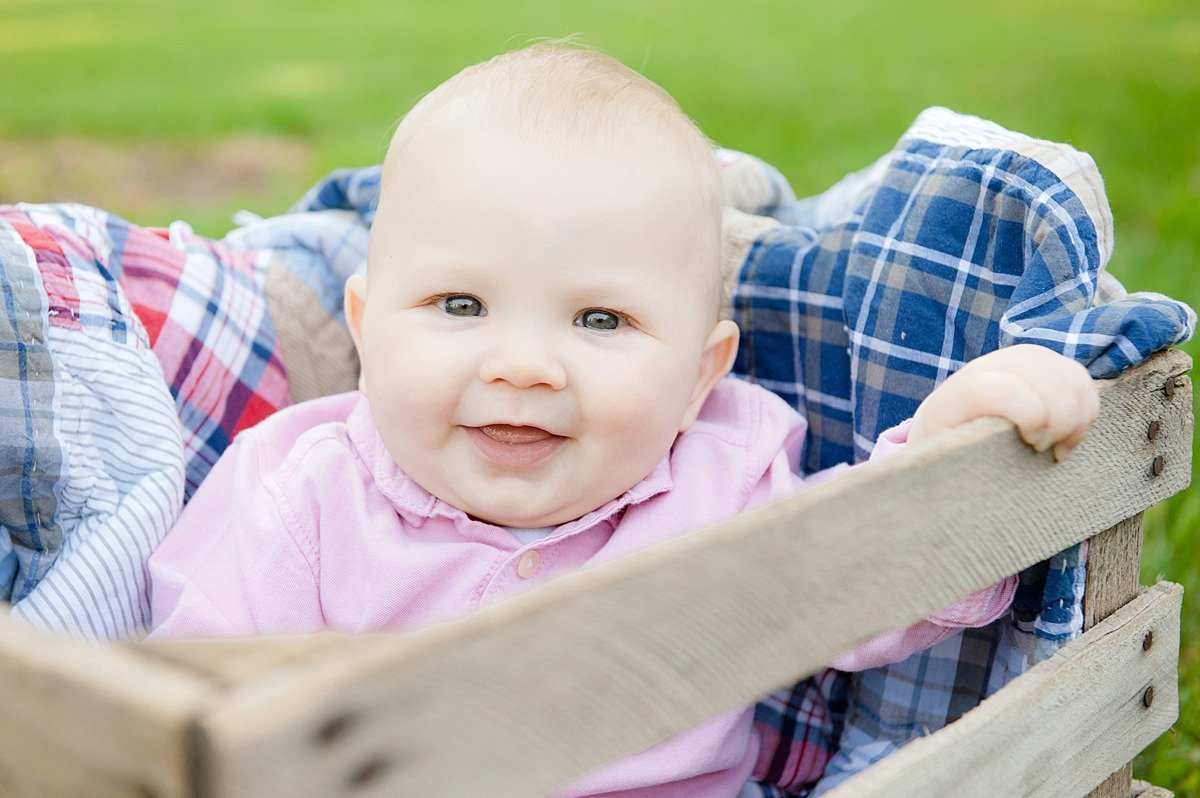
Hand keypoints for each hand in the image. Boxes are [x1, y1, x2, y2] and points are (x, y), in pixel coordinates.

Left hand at [909, 344, 1099, 460]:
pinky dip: (1085, 410)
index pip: (1004, 390)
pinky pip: (1080, 379)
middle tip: (1043, 451)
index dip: (1031, 416)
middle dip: (1058, 422)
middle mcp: (989, 367)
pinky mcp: (1043, 363)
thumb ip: (958, 470)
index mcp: (959, 395)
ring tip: (1056, 447)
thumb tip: (977, 492)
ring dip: (1074, 419)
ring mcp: (1018, 360)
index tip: (1032, 444)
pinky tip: (1067, 435)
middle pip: (1046, 380)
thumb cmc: (947, 458)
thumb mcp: (943, 468)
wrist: (946, 426)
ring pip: (1069, 378)